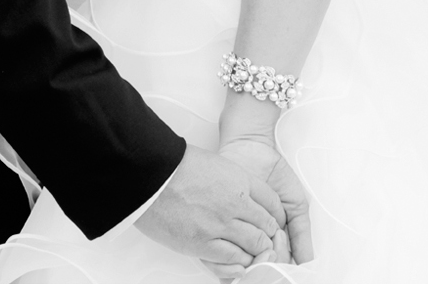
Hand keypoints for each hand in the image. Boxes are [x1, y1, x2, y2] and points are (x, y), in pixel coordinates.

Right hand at [135, 144, 285, 278]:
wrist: (152, 172)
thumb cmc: (175, 164)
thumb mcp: (212, 163)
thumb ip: (229, 181)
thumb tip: (234, 195)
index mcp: (239, 179)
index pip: (271, 202)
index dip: (275, 215)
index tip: (273, 222)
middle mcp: (236, 202)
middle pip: (266, 226)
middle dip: (269, 236)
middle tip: (267, 242)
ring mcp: (221, 224)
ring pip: (254, 245)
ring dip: (257, 252)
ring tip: (254, 255)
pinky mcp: (204, 243)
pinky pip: (233, 259)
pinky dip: (240, 264)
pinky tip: (240, 263)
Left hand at [219, 136, 312, 265]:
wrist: (252, 146)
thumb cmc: (274, 174)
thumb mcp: (295, 205)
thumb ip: (301, 235)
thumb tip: (306, 266)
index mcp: (267, 241)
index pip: (272, 269)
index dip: (280, 265)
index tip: (285, 246)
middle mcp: (249, 243)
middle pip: (257, 272)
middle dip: (271, 259)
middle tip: (277, 236)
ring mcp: (232, 236)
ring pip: (239, 268)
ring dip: (256, 255)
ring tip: (266, 234)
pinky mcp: (216, 226)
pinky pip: (219, 252)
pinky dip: (233, 251)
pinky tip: (246, 234)